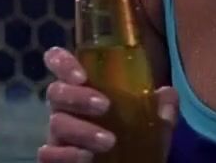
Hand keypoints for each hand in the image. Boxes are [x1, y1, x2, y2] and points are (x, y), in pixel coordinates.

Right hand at [37, 47, 178, 162]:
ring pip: (56, 123)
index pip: (59, 63)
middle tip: (105, 106)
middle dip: (78, 97)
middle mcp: (66, 108)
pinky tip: (86, 158)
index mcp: (84, 89)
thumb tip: (167, 93)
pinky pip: (47, 154)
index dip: (63, 62)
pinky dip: (65, 155)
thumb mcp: (153, 126)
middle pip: (56, 91)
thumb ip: (161, 110)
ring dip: (82, 130)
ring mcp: (58, 134)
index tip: (82, 75)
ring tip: (109, 141)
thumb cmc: (135, 143)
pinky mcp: (55, 158)